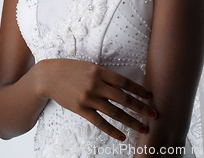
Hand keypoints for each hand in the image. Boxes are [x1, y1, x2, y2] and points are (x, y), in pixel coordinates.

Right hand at [37, 59, 156, 140]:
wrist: (49, 76)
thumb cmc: (71, 69)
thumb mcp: (89, 66)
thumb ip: (105, 75)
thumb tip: (123, 86)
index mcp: (100, 71)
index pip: (125, 82)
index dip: (139, 90)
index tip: (150, 96)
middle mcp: (96, 84)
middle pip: (124, 98)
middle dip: (141, 107)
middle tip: (154, 114)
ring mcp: (88, 98)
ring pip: (115, 112)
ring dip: (131, 121)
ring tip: (143, 128)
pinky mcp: (81, 109)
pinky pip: (100, 122)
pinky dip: (112, 130)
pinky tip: (122, 136)